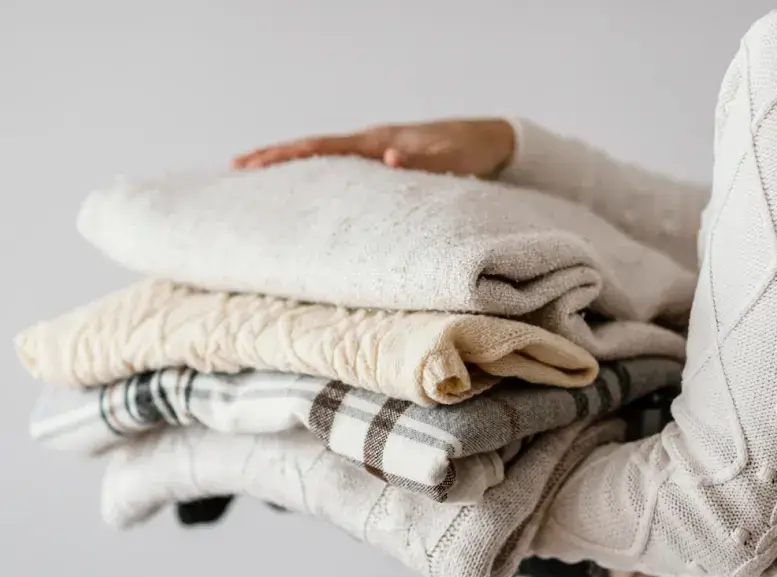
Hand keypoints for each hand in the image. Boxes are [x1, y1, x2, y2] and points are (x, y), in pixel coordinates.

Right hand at [232, 118, 515, 177]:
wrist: (489, 142)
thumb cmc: (468, 151)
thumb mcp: (447, 158)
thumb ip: (420, 159)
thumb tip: (388, 159)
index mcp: (378, 141)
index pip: (323, 147)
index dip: (287, 155)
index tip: (254, 164)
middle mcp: (372, 142)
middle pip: (314, 147)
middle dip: (274, 156)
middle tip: (236, 167)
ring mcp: (376, 149)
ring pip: (324, 155)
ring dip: (291, 163)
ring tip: (257, 173)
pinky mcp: (383, 159)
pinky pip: (341, 164)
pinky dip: (316, 169)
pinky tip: (305, 183)